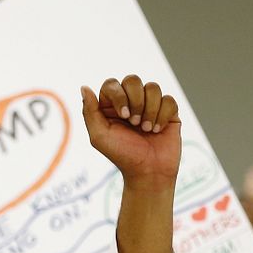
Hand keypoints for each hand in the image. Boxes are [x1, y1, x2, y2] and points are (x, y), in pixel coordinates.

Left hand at [80, 75, 180, 191]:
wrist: (148, 172)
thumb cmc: (122, 155)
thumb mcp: (99, 136)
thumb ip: (90, 111)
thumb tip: (84, 87)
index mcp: (111, 105)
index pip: (112, 84)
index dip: (119, 96)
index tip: (123, 116)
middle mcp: (131, 101)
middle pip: (133, 80)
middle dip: (136, 101)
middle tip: (135, 123)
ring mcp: (150, 105)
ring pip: (153, 87)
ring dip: (150, 110)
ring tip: (147, 129)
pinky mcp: (168, 112)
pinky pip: (168, 100)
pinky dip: (163, 115)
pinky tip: (158, 130)